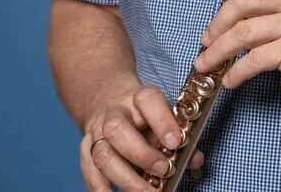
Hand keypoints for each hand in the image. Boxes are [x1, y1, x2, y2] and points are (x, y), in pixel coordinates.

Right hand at [81, 82, 204, 190]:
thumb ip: (179, 135)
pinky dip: (100, 187)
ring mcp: (97, 131)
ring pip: (102, 153)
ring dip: (125, 178)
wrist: (107, 97)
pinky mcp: (85, 148)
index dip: (162, 121)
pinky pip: (88, 170)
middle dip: (141, 154)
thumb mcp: (161, 113)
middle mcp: (114, 113)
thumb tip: (195, 159)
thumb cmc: (142, 112)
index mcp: (138, 98)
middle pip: (117, 130)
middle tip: (163, 170)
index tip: (177, 142)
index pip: (148, 101)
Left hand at [194, 0, 280, 115]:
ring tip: (206, 63)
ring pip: (244, 32)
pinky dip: (236, 72)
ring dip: (218, 51)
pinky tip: (229, 80)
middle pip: (245, 0)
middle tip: (206, 41)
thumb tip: (223, 10)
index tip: (226, 3)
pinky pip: (254, 59)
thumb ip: (268, 1)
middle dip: (218, 23)